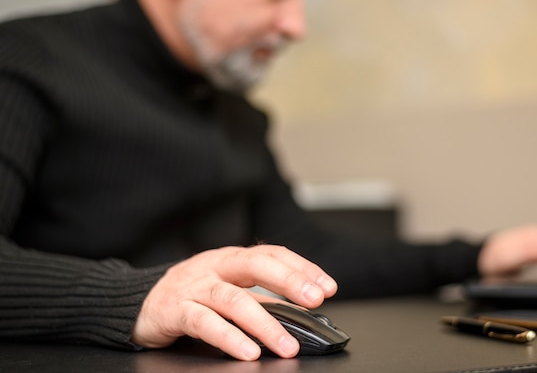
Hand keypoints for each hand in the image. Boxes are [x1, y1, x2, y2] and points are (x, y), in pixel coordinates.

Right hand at [131, 245, 336, 360]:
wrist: (138, 301)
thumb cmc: (190, 294)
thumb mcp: (227, 289)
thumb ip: (259, 298)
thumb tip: (299, 312)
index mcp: (231, 259)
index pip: (272, 254)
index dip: (302, 268)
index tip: (328, 287)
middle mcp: (214, 266)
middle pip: (256, 265)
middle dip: (289, 281)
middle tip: (315, 300)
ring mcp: (194, 286)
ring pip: (233, 299)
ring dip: (264, 323)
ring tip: (286, 345)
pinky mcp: (174, 309)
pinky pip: (204, 322)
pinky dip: (229, 337)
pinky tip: (248, 352)